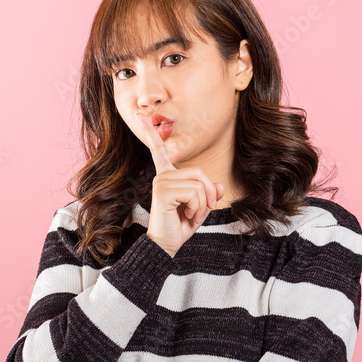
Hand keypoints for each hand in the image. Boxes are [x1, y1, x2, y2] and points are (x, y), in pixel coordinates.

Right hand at [134, 112, 222, 257]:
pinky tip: (187, 215)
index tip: (140, 116)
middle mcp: (162, 175)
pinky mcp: (163, 191)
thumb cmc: (179, 227)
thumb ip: (209, 195)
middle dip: (209, 193)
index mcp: (167, 176)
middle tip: (204, 209)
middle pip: (199, 172)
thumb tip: (220, 186)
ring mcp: (161, 182)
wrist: (166, 245)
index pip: (159, 151)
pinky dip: (198, 207)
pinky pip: (194, 192)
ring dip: (203, 204)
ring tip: (193, 214)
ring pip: (199, 184)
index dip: (151, 134)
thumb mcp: (200, 208)